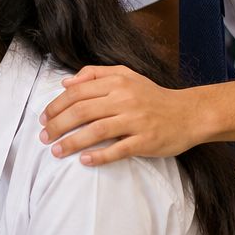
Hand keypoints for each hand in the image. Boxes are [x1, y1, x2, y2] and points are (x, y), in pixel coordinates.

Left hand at [40, 65, 198, 165]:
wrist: (190, 113)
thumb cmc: (153, 96)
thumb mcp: (127, 75)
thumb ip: (95, 74)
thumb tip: (66, 83)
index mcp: (117, 83)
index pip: (77, 93)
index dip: (56, 106)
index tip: (44, 118)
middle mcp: (125, 99)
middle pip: (81, 112)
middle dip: (57, 125)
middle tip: (44, 137)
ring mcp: (136, 121)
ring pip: (96, 131)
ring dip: (72, 143)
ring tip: (56, 151)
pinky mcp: (146, 141)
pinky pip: (118, 150)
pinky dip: (99, 156)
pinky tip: (84, 161)